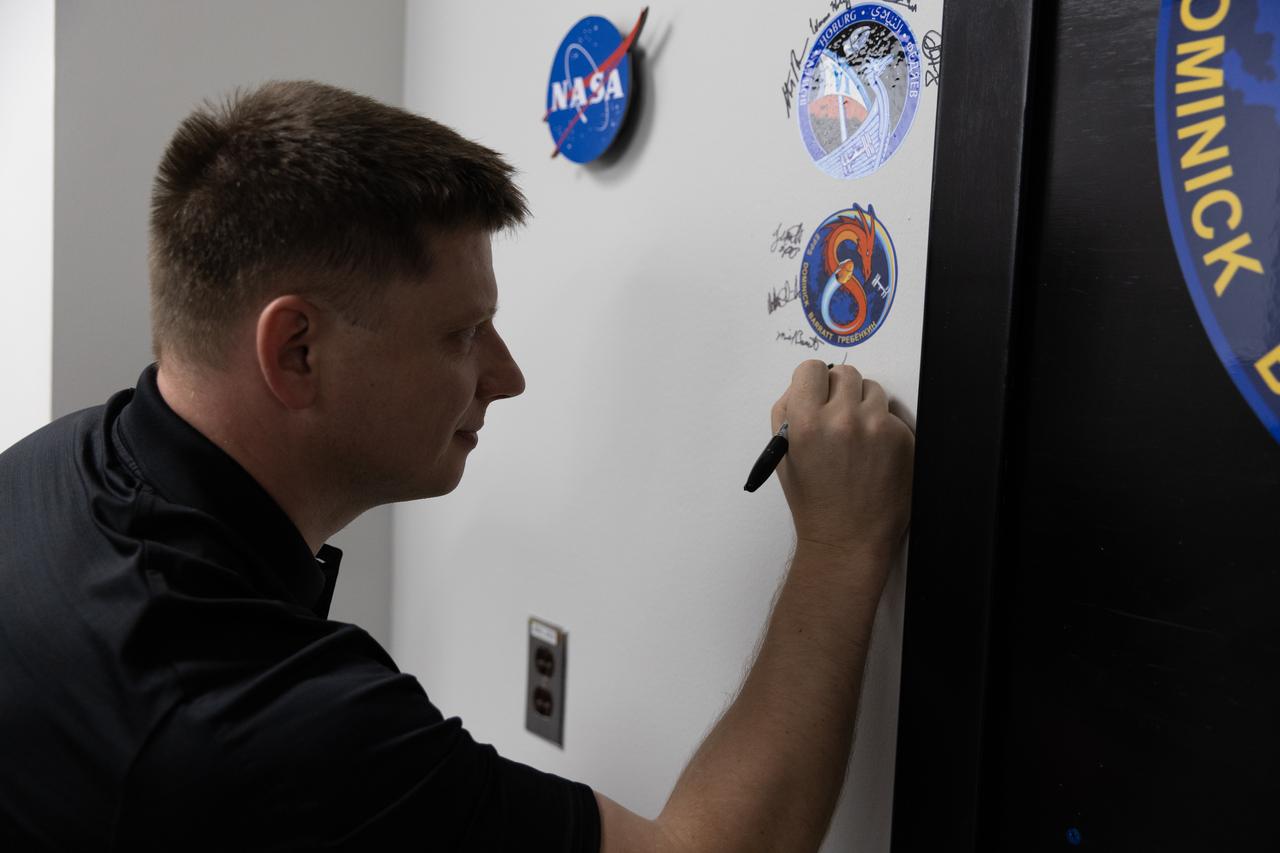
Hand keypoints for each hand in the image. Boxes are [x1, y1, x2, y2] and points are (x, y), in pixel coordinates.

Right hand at [770, 361, 914, 566]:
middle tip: (836, 416)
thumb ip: (788, 411)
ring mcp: (878, 427)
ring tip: (856, 439)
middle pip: (845, 373)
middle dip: (839, 391)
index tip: (816, 392)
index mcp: (806, 421)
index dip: (813, 382)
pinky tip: (874, 455)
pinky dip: (883, 429)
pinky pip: (892, 415)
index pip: (812, 369)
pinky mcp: (904, 438)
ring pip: (873, 390)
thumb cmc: (813, 500)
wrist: (847, 539)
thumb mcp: (783, 453)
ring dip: (864, 406)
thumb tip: (805, 384)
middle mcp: (843, 419)